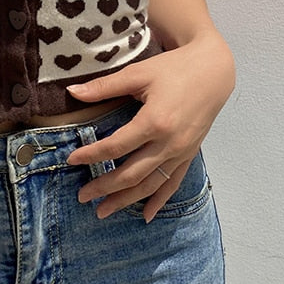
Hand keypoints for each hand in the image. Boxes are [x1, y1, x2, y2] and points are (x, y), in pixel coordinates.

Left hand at [65, 30, 234, 221]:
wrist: (212, 71)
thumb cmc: (173, 69)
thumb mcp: (137, 73)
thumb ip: (104, 87)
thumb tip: (71, 93)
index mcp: (154, 122)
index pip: (115, 146)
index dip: (91, 154)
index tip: (71, 159)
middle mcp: (169, 143)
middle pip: (131, 173)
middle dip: (104, 187)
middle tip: (82, 195)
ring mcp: (181, 152)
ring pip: (150, 185)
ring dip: (126, 200)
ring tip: (103, 211)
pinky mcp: (190, 155)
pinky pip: (173, 183)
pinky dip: (158, 201)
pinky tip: (145, 215)